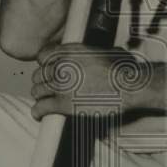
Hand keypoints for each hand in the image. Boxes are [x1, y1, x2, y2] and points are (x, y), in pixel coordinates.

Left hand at [30, 42, 152, 119]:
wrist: (128, 86)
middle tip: (48, 89)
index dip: (44, 64)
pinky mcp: (63, 104)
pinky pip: (40, 108)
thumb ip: (89, 52)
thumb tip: (93, 54)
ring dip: (40, 97)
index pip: (44, 55)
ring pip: (37, 91)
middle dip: (42, 82)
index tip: (48, 70)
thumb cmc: (123, 70)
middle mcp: (62, 66)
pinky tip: (39, 115)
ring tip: (44, 102)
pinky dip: (37, 112)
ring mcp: (61, 85)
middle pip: (39, 75)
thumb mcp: (104, 51)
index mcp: (70, 51)